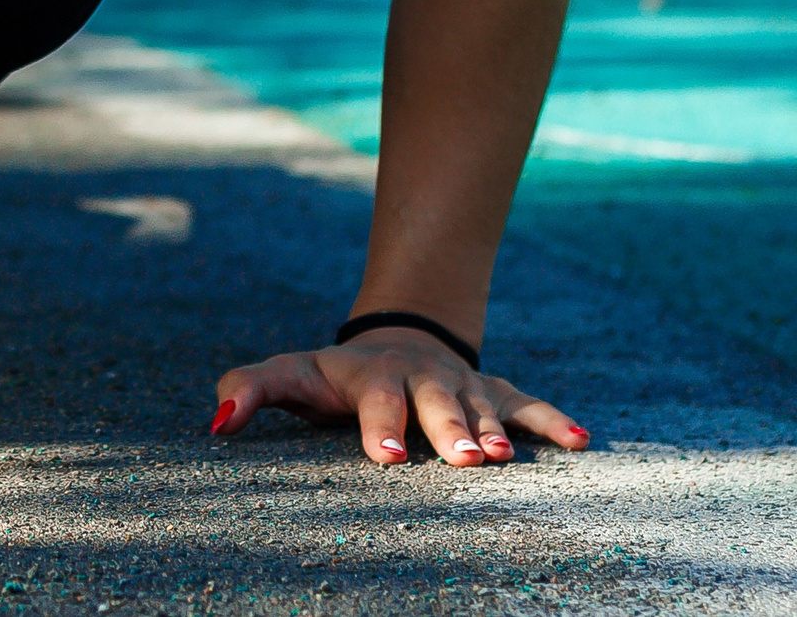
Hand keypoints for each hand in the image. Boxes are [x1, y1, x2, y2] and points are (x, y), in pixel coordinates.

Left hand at [208, 328, 588, 466]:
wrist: (396, 336)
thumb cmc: (334, 375)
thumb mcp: (289, 375)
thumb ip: (247, 390)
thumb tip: (214, 425)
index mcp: (368, 376)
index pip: (373, 399)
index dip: (379, 426)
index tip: (386, 458)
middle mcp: (420, 378)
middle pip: (436, 403)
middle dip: (450, 431)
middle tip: (467, 461)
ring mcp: (461, 385)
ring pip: (482, 407)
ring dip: (496, 432)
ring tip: (507, 460)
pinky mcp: (496, 394)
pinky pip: (528, 405)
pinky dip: (554, 422)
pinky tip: (582, 442)